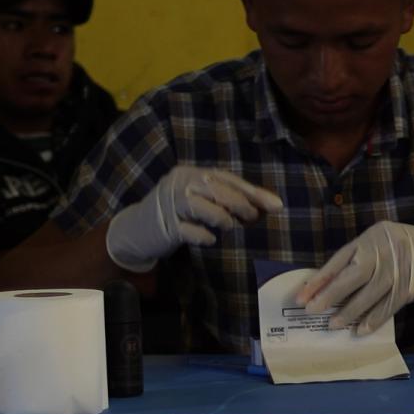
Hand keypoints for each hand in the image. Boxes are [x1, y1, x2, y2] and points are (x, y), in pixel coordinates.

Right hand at [105, 166, 285, 273]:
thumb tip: (267, 207)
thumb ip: (227, 199)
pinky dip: (203, 236)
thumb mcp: (201, 201)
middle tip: (253, 218)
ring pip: (200, 205)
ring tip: (230, 226)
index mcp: (192, 173)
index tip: (277, 205)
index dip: (253, 192)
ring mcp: (169, 203)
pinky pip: (187, 230)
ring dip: (222, 217)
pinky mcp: (164, 225)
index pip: (227, 178)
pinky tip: (211, 240)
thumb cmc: (178, 215)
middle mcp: (179, 183)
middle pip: (216, 188)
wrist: (136, 230)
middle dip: (240, 204)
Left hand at [300, 221, 413, 330]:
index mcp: (372, 238)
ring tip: (334, 324)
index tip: (302, 296)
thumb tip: (333, 286)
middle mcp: (384, 250)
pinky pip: (390, 304)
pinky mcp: (413, 284)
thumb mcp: (384, 245)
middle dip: (331, 295)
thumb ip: (363, 259)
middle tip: (313, 311)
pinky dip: (375, 318)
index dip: (320, 279)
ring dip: (351, 311)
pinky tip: (362, 329)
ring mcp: (400, 267)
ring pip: (370, 292)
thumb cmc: (410, 249)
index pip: (340, 260)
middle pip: (352, 275)